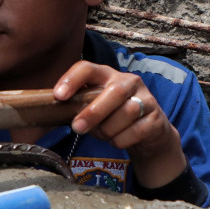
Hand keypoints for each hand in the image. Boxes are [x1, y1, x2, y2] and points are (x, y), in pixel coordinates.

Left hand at [52, 61, 187, 188]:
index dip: (72, 80)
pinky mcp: (156, 118)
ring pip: (126, 113)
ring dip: (108, 130)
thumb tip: (52, 113)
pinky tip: (118, 140)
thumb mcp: (94, 110)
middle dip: (93, 112)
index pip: (88, 68)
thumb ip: (77, 108)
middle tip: (77, 128)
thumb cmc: (113, 119)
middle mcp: (129, 82)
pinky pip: (136, 131)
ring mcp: (146, 98)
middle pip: (113, 92)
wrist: (149, 133)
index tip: (59, 96)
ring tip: (104, 135)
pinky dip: (121, 140)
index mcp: (107, 76)